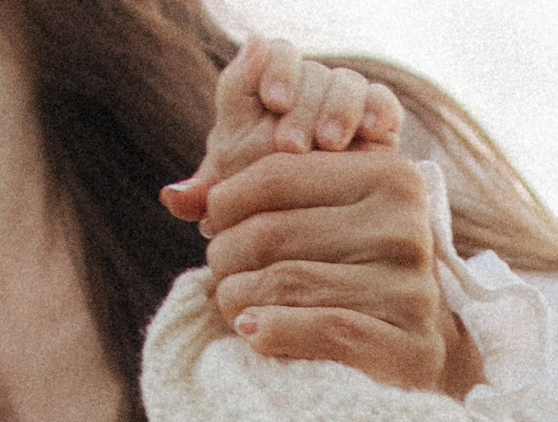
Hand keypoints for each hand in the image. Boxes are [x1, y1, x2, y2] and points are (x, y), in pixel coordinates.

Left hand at [160, 38, 480, 396]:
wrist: (424, 358)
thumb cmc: (358, 281)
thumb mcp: (323, 222)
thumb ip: (263, 199)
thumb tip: (175, 197)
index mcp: (390, 175)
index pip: (278, 173)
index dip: (228, 201)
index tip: (213, 226)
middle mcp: (407, 225)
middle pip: (276, 230)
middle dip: (229, 255)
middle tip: (219, 275)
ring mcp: (412, 288)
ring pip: (289, 281)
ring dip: (240, 297)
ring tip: (230, 306)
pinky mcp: (408, 345)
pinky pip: (323, 329)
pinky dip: (276, 331)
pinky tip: (251, 333)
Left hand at [162, 37, 399, 217]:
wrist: (321, 231)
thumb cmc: (270, 208)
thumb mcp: (236, 199)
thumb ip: (208, 194)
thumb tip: (173, 197)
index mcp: (270, 89)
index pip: (273, 54)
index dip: (275, 68)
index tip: (274, 98)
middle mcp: (307, 89)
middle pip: (310, 71)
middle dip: (303, 104)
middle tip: (293, 144)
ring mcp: (345, 104)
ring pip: (347, 82)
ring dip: (338, 108)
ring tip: (330, 144)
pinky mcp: (379, 126)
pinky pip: (384, 103)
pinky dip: (378, 111)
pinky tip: (373, 134)